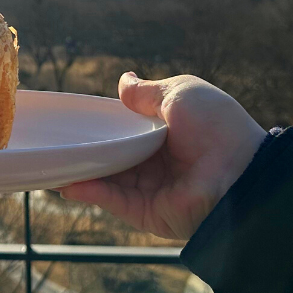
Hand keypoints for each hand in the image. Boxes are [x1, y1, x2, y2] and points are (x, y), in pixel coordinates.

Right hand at [58, 72, 265, 239]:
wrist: (240, 171)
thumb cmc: (215, 126)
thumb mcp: (179, 94)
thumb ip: (146, 93)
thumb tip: (122, 80)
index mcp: (169, 133)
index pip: (129, 129)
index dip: (106, 123)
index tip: (78, 118)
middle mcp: (160, 163)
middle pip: (115, 156)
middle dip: (89, 149)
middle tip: (57, 139)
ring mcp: (153, 189)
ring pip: (109, 179)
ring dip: (81, 170)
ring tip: (52, 159)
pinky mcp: (148, 212)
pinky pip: (114, 201)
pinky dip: (90, 191)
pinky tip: (66, 182)